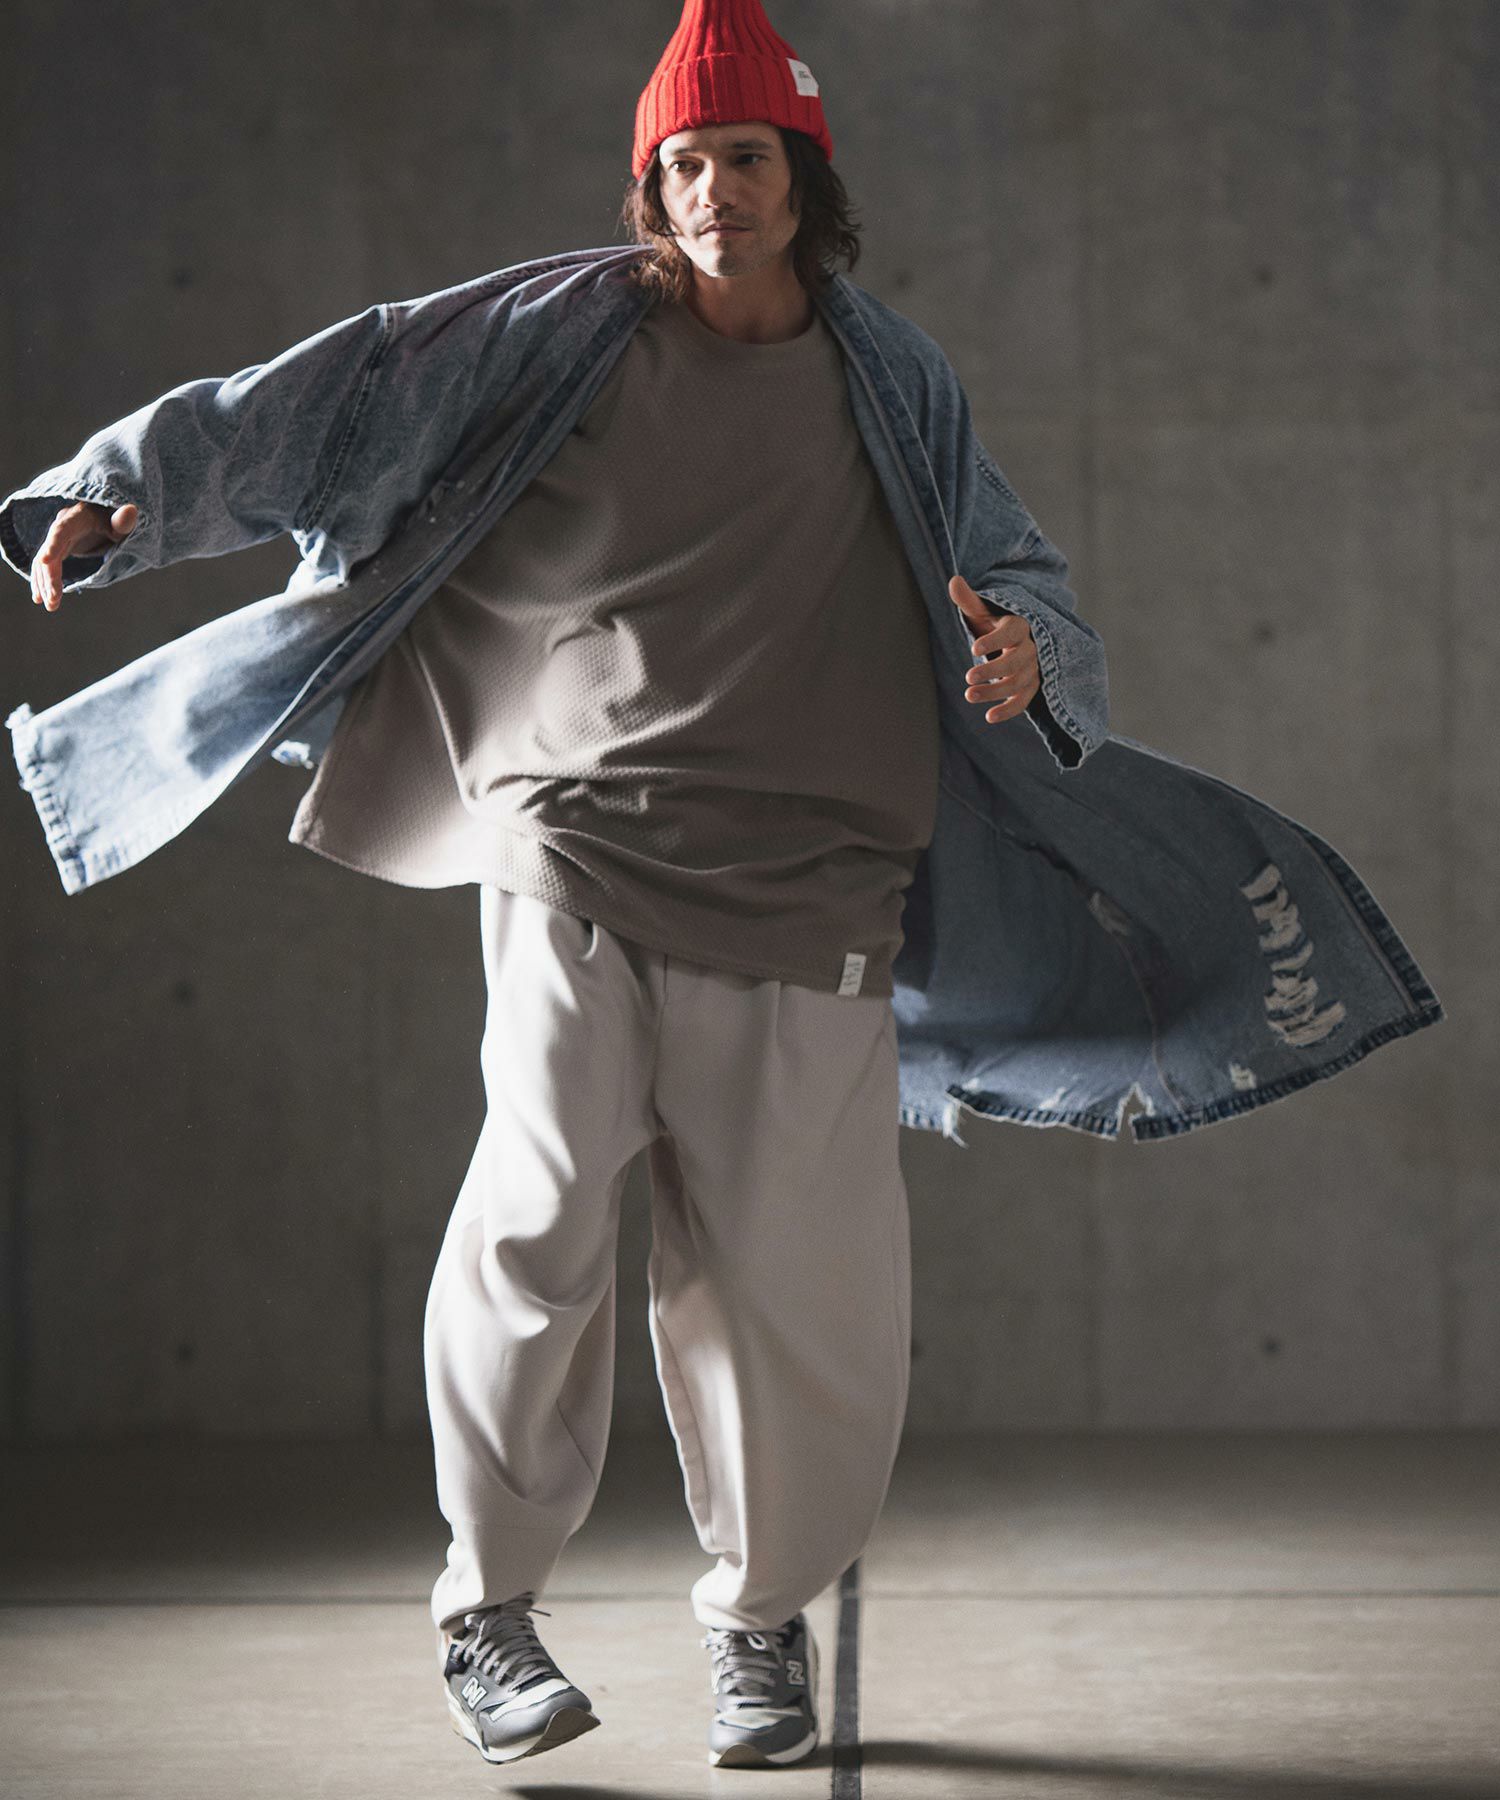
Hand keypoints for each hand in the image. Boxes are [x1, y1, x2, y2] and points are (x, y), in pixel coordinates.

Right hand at [30, 501, 137, 611]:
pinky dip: (42, 581)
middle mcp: (62, 526)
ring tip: (51, 606)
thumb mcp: (122, 522)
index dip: (53, 544)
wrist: (108, 517)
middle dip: (50, 577)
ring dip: (45, 584)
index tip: (44, 560)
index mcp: (77, 518)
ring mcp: (58, 538)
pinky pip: (46, 566)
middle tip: (54, 600)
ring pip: (44, 562)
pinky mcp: (58, 549)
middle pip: (50, 552)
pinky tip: (41, 598)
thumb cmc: (117, 520)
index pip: (62, 530)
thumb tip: (131, 510)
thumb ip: (123, 521)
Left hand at [949, 573, 1040, 723]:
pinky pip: (1024, 700)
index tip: (974, 648)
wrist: (1011, 641)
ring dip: (995, 692)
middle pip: (1018, 661)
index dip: (996, 640)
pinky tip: (989, 718)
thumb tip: (954, 580)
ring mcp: (1033, 668)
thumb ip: (968, 600)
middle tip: (967, 677)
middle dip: (993, 670)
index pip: (1013, 631)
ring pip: (1019, 682)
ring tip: (968, 696)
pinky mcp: (1031, 686)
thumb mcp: (981, 611)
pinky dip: (1009, 710)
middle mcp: (1031, 647)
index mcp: (1020, 625)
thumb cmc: (992, 624)